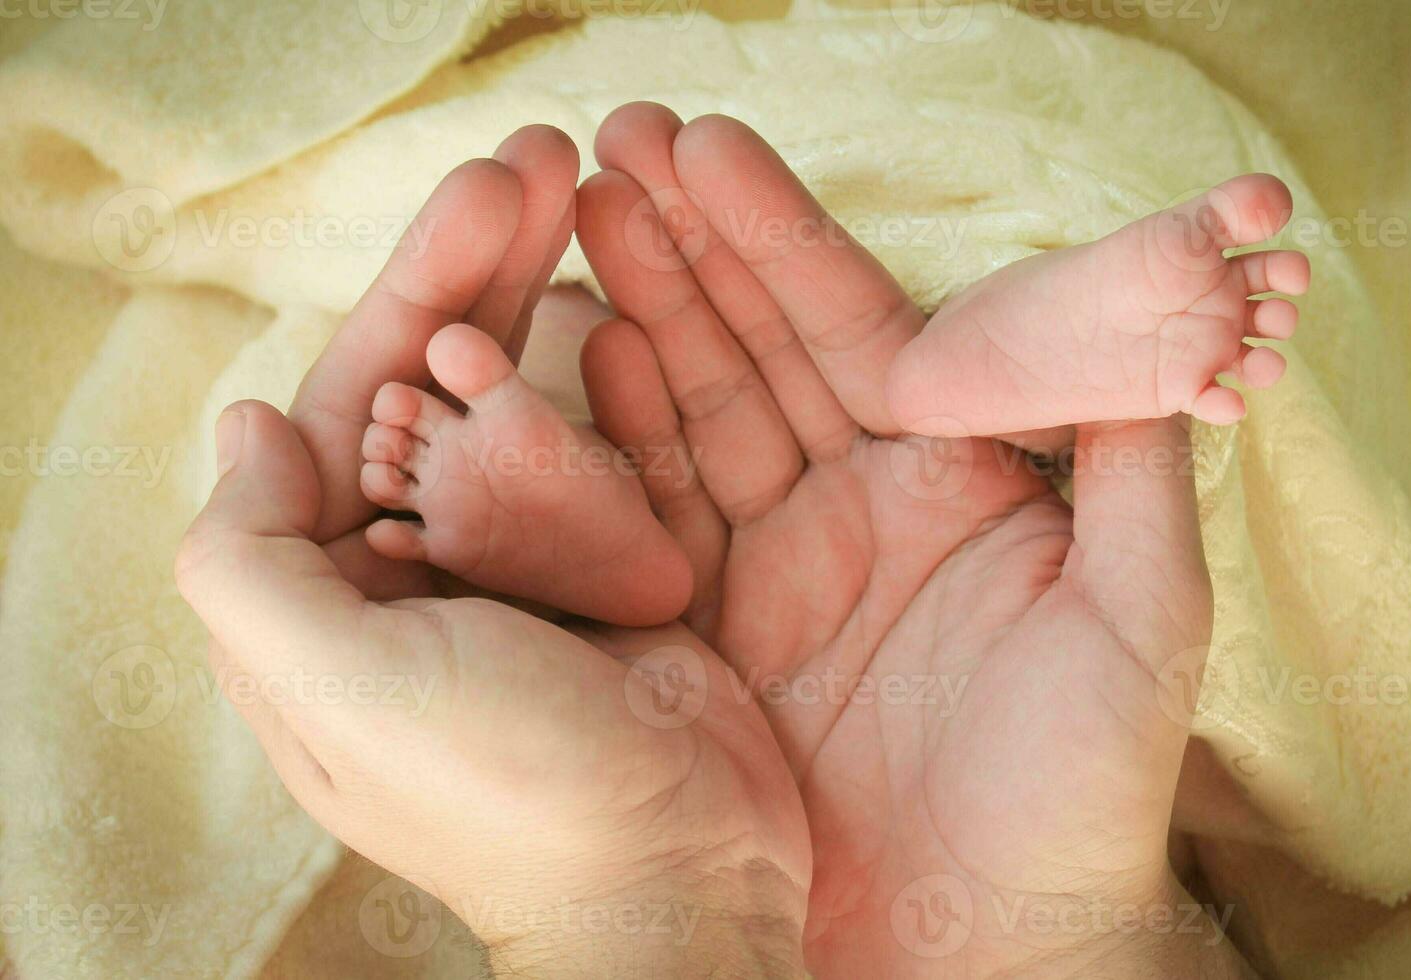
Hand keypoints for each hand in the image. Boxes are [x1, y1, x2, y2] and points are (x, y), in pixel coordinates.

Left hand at [177, 136, 810, 973]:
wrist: (677, 876)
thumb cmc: (506, 794)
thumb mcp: (339, 688)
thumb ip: (251, 559)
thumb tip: (251, 423)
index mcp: (330, 595)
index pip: (346, 410)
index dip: (408, 296)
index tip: (480, 202)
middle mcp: (417, 571)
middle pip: (438, 388)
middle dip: (485, 271)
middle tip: (544, 157)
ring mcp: (521, 570)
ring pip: (525, 409)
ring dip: (552, 300)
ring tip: (596, 194)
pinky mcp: (610, 572)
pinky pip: (606, 456)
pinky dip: (619, 381)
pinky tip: (635, 303)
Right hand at [577, 104, 1249, 977]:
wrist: (986, 949)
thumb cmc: (1083, 797)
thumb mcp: (1139, 615)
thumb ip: (1127, 460)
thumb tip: (1129, 315)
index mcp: (954, 481)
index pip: (858, 327)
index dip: (781, 238)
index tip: (706, 152)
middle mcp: (857, 506)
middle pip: (760, 350)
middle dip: (691, 248)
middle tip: (614, 148)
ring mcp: (777, 568)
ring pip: (696, 416)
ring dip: (641, 315)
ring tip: (577, 221)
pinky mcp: (712, 637)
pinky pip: (653, 521)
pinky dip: (611, 440)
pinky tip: (573, 357)